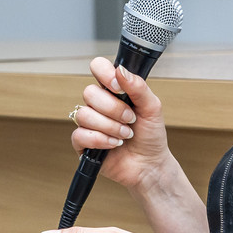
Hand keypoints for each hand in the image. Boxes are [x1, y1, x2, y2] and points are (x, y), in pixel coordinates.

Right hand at [71, 58, 171, 191]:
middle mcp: (98, 104)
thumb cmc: (151, 135)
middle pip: (89, 93)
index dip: (104, 74)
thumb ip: (138, 87)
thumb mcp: (152, 108)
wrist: (150, 164)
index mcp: (113, 90)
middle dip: (114, 109)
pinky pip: (80, 135)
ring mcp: (89, 123)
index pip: (98, 67)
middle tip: (131, 119)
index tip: (118, 87)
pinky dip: (100, 140)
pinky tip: (114, 144)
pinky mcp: (82, 143)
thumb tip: (120, 70)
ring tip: (125, 135)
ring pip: (84, 115)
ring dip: (110, 126)